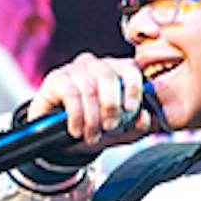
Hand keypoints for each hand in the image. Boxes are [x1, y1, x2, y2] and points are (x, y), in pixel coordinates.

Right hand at [30, 52, 152, 150]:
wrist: (58, 136)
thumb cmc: (93, 126)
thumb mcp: (119, 130)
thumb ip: (136, 125)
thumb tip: (144, 117)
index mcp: (115, 71)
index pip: (130, 68)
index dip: (133, 88)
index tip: (130, 108)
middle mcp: (95, 65)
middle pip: (108, 76)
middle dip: (111, 106)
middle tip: (109, 126)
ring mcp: (74, 69)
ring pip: (89, 89)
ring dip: (92, 118)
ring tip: (92, 135)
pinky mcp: (56, 78)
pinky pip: (70, 94)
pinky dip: (76, 117)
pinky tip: (76, 130)